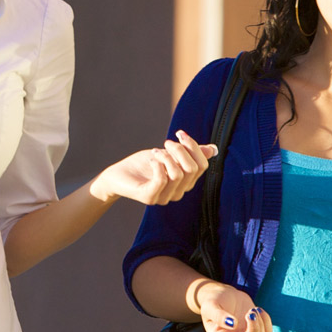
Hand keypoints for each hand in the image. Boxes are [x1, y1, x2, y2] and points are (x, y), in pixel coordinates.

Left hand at [91, 130, 216, 205]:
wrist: (118, 175)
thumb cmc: (143, 164)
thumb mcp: (168, 154)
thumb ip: (189, 153)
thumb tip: (214, 149)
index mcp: (186, 183)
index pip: (202, 165)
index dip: (194, 147)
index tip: (180, 133)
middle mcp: (178, 193)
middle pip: (192, 169)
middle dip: (180, 149)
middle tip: (165, 143)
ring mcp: (164, 198)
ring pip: (178, 174)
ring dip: (166, 156)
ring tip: (154, 152)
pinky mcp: (150, 197)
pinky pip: (162, 180)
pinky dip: (157, 164)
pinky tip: (150, 160)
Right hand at [193, 280, 272, 331]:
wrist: (224, 294)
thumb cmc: (213, 302)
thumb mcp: (210, 306)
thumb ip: (218, 316)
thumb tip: (233, 324)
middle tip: (249, 314)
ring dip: (259, 326)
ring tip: (251, 310)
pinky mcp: (258, 330)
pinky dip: (266, 321)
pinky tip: (258, 309)